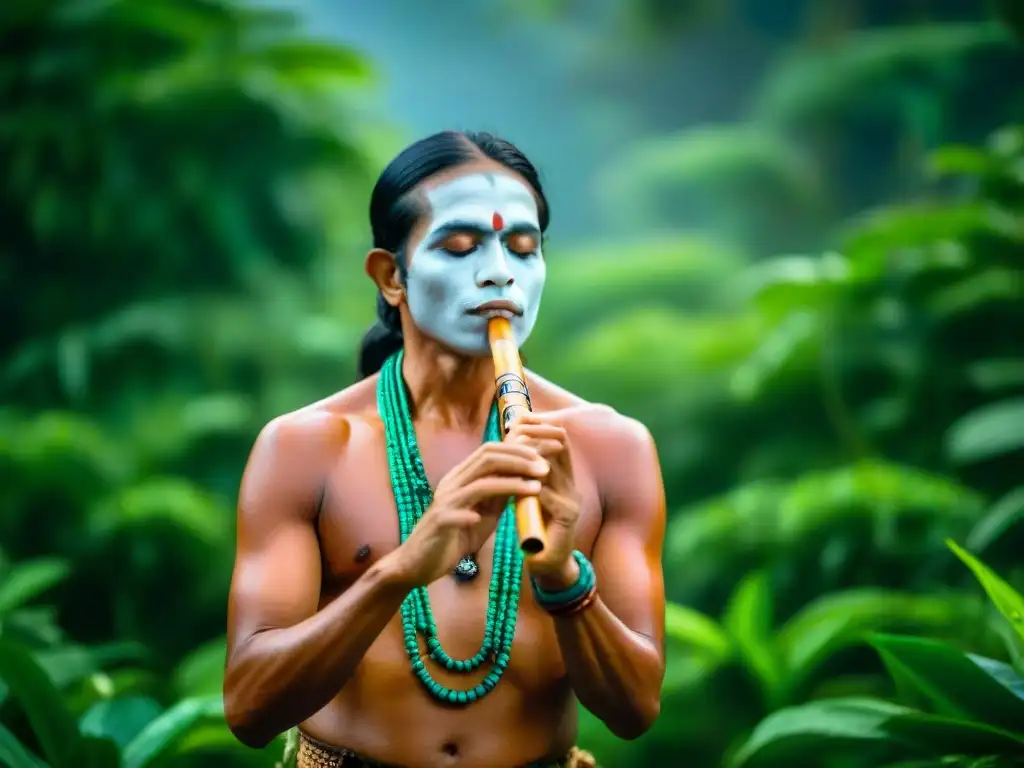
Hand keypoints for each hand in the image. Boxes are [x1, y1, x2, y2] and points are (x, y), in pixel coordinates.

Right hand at [389, 441, 548, 587]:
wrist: (420, 562)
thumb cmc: (456, 536)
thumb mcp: (486, 512)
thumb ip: (502, 495)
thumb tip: (528, 477)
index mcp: (463, 476)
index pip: (490, 450)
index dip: (518, 451)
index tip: (543, 459)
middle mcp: (453, 483)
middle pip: (486, 459)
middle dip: (519, 461)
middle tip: (545, 469)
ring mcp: (444, 502)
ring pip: (478, 484)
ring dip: (510, 484)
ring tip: (536, 489)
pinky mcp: (437, 523)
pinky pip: (455, 514)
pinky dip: (472, 514)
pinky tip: (488, 519)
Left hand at [506, 412, 582, 587]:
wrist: (547, 564)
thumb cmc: (535, 527)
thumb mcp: (528, 494)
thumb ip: (525, 472)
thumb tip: (512, 441)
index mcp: (564, 477)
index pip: (558, 440)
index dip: (539, 426)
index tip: (516, 420)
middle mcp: (572, 485)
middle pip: (558, 446)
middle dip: (533, 435)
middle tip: (511, 430)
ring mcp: (572, 500)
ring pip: (550, 467)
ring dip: (528, 458)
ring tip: (508, 451)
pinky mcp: (566, 518)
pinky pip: (546, 495)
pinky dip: (526, 487)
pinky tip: (511, 484)